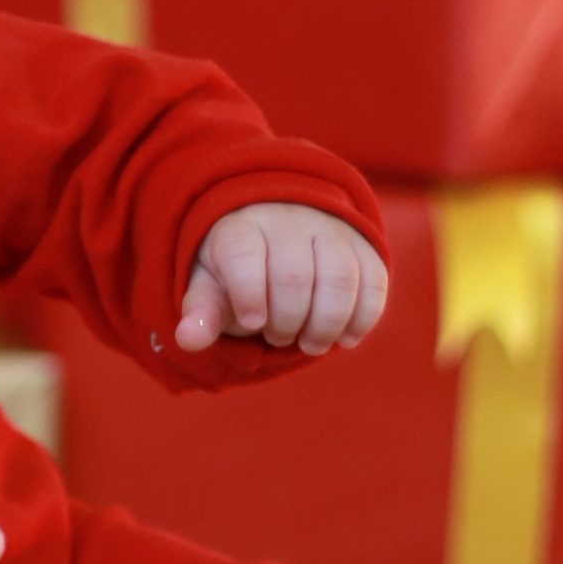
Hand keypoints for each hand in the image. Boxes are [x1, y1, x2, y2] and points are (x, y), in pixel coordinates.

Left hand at [176, 202, 386, 359]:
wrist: (277, 229)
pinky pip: (374, 279)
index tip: (252, 323)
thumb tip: (187, 339)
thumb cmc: (236, 270)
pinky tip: (344, 339)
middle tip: (277, 338)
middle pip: (294, 275)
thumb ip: (201, 312)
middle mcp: (287, 219)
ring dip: (326, 323)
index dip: (248, 296)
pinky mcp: (363, 244)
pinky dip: (363, 317)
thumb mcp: (210, 286)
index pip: (244, 255)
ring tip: (309, 344)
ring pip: (340, 277)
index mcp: (240, 226)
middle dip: (286, 321)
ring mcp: (329, 228)